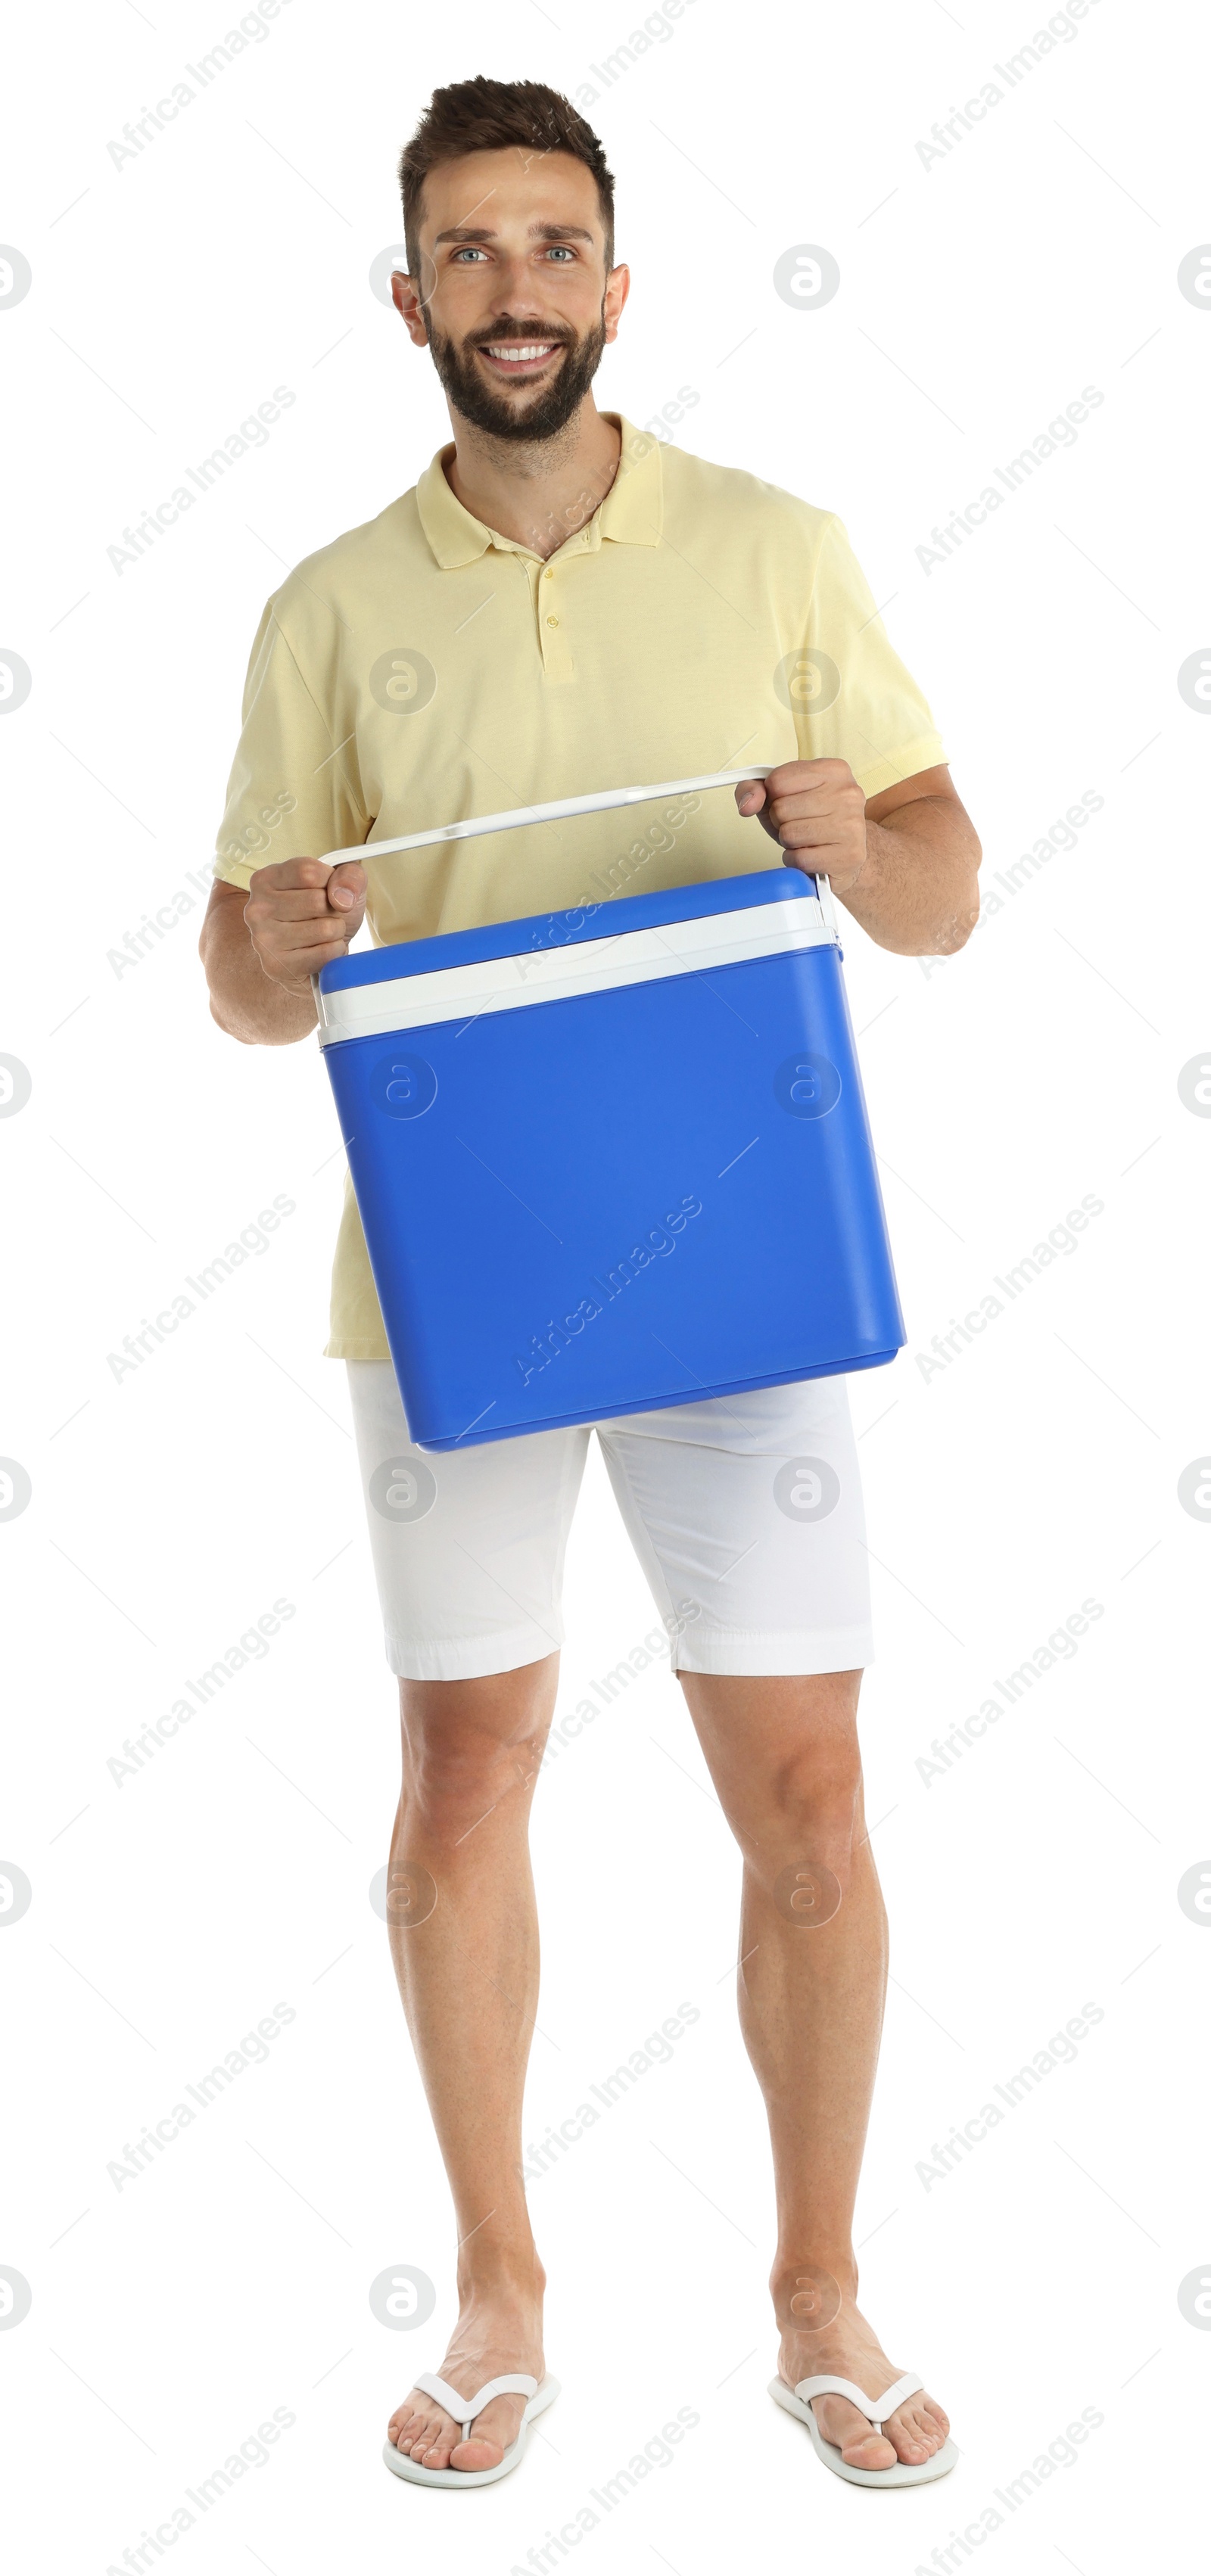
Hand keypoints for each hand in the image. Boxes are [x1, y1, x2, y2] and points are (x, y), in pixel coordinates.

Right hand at [243, 856, 367, 996]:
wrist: (315, 958)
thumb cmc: (324, 915)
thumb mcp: (341, 884)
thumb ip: (349, 875)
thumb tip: (342, 898)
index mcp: (267, 879)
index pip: (309, 872)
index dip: (331, 883)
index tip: (329, 892)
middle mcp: (257, 907)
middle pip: (317, 901)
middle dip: (334, 912)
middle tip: (324, 918)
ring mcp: (263, 938)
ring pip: (324, 929)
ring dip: (336, 934)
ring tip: (323, 936)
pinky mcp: (276, 966)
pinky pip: (326, 954)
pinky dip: (335, 953)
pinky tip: (321, 952)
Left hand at [735, 758, 867, 894]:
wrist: (845, 851)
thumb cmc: (812, 820)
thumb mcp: (780, 796)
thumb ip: (754, 789)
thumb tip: (747, 804)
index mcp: (833, 770)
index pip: (777, 781)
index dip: (773, 797)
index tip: (790, 801)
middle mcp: (848, 793)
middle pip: (781, 809)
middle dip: (782, 822)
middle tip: (800, 824)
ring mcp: (851, 825)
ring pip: (789, 834)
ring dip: (789, 842)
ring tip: (806, 839)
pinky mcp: (849, 855)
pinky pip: (799, 859)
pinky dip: (796, 860)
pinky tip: (811, 854)